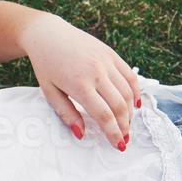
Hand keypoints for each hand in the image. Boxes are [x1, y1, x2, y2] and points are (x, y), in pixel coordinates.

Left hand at [21, 15, 141, 149]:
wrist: (47, 35)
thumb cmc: (46, 65)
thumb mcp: (49, 92)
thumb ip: (66, 114)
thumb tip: (82, 134)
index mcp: (79, 84)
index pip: (103, 115)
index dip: (113, 133)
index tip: (118, 145)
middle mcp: (96, 72)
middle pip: (119, 106)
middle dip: (124, 126)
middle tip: (124, 139)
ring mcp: (106, 61)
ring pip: (128, 92)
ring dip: (130, 112)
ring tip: (127, 125)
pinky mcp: (111, 54)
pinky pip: (130, 76)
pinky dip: (136, 91)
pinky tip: (134, 104)